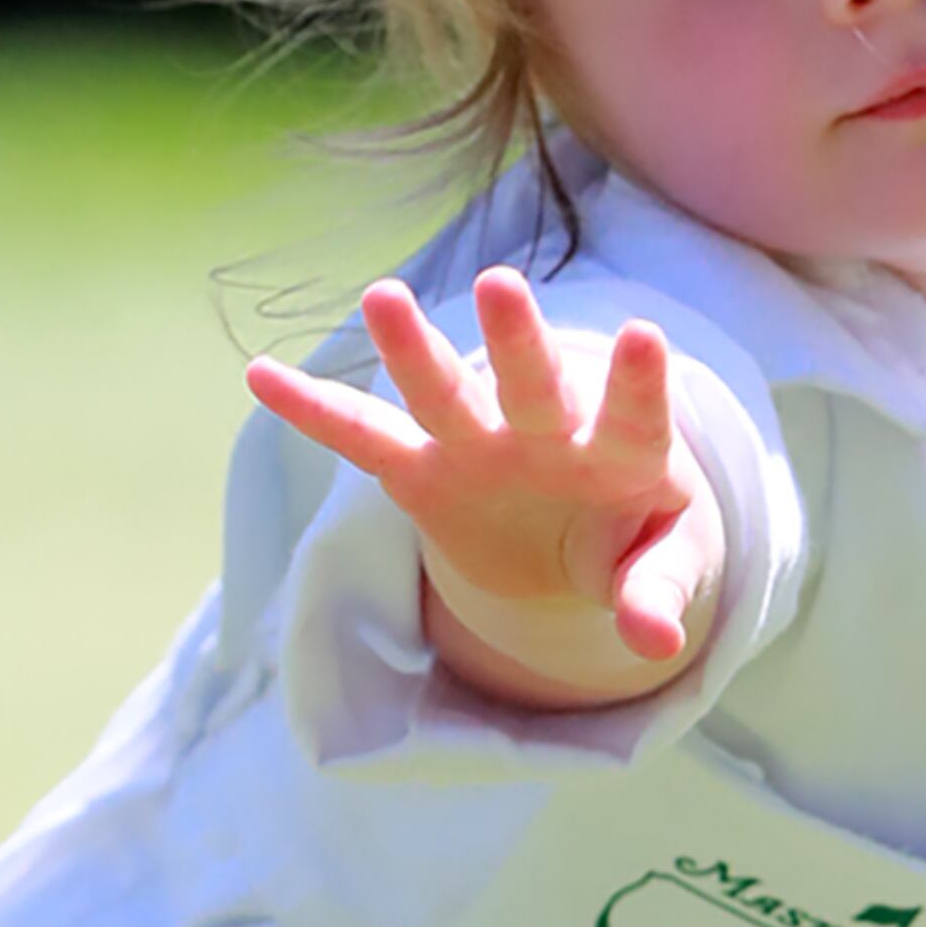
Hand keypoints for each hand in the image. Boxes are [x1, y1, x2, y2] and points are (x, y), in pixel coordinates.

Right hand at [244, 268, 726, 712]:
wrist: (586, 531)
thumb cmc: (636, 539)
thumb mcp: (664, 568)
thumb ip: (657, 593)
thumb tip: (655, 641)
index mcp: (624, 453)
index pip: (635, 415)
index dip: (637, 381)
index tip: (641, 335)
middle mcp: (548, 431)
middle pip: (531, 385)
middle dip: (516, 342)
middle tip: (501, 285)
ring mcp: (481, 442)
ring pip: (445, 395)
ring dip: (415, 351)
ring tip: (382, 297)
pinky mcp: (425, 467)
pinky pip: (364, 437)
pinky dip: (316, 410)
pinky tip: (261, 375)